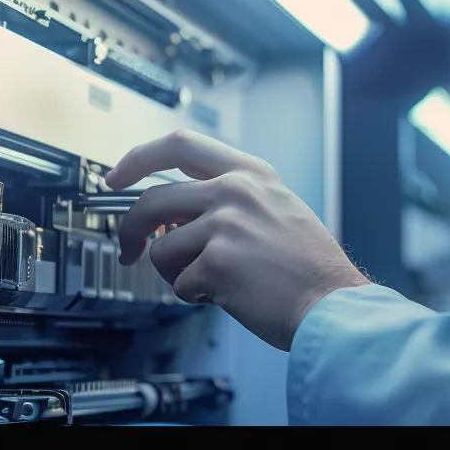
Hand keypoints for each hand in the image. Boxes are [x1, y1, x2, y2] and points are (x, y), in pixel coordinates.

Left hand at [104, 130, 369, 350]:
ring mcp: (225, 224)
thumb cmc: (308, 268)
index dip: (138, 159)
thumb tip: (174, 217)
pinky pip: (180, 283)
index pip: (180, 145)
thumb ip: (228, 202)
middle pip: (152, 200)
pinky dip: (197, 296)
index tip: (116, 176)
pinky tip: (230, 296)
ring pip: (162, 249)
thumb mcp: (277, 210)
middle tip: (129, 250)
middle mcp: (235, 191)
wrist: (333, 305)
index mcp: (250, 174)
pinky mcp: (217, 261)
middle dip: (130, 230)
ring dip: (177, 273)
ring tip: (213, 282)